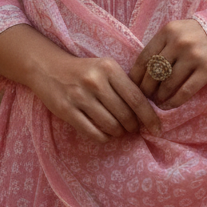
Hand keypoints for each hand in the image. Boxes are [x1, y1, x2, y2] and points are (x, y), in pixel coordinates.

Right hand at [29, 49, 162, 144]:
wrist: (48, 67)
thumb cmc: (84, 70)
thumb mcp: (105, 68)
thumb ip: (124, 85)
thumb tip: (147, 111)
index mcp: (109, 68)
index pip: (136, 98)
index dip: (149, 117)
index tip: (157, 128)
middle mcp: (96, 82)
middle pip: (125, 115)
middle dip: (133, 127)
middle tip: (132, 128)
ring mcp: (80, 97)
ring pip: (111, 126)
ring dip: (118, 133)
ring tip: (118, 130)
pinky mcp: (67, 110)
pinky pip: (93, 133)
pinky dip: (104, 138)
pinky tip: (105, 133)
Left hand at [129, 18, 206, 109]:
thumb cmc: (196, 34)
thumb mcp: (177, 31)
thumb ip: (161, 46)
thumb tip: (140, 74)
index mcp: (168, 31)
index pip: (144, 57)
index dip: (136, 76)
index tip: (133, 87)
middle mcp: (179, 42)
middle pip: (154, 73)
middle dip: (146, 89)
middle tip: (145, 98)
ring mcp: (194, 56)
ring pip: (168, 84)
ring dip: (159, 97)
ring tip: (157, 102)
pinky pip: (185, 92)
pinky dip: (174, 102)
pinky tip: (168, 106)